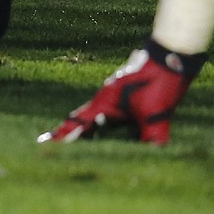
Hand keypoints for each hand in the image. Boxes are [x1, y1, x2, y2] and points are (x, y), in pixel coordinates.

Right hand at [38, 44, 196, 145]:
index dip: (62, 134)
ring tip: (88, 146)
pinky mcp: (130, 98)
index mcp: (103, 104)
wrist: (169, 58)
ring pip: (99, 120)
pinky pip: (113, 117)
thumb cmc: (155, 82)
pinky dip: (110, 129)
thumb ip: (151, 136)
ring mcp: (117, 98)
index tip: (44, 142)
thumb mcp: (153, 113)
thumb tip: (154, 156)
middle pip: (84, 122)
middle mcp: (106, 101)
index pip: (77, 122)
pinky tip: (118, 136)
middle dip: (74, 135)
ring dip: (92, 133)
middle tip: (61, 149)